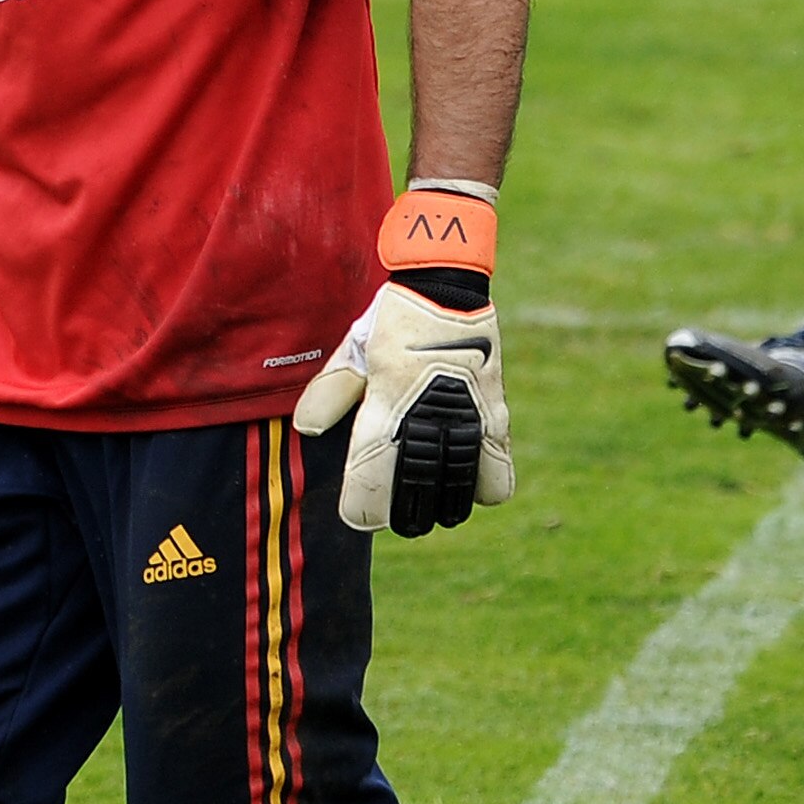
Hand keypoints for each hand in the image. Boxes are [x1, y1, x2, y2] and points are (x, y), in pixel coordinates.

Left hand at [293, 281, 514, 535]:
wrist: (446, 287)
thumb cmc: (393, 321)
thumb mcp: (354, 351)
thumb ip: (329, 393)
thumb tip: (307, 429)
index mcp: (383, 408)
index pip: (369, 487)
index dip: (361, 511)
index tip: (359, 514)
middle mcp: (424, 421)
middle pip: (411, 501)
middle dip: (400, 516)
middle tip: (395, 513)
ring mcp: (465, 422)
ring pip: (455, 496)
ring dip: (440, 508)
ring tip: (431, 507)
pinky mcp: (496, 417)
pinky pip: (495, 476)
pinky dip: (480, 488)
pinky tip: (468, 481)